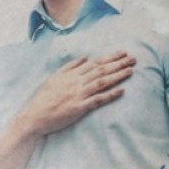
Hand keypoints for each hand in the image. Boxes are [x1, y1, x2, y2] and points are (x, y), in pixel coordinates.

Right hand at [20, 51, 135, 135]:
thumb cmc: (44, 97)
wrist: (35, 115)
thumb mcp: (55, 77)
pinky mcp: (79, 108)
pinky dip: (110, 95)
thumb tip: (84, 57)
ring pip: (101, 82)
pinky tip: (121, 91)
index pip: (95, 63)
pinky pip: (97, 100)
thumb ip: (70, 66)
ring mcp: (78, 94)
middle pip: (101, 70)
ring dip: (117, 76)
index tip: (123, 53)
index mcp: (72, 74)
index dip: (110, 57)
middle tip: (133, 59)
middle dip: (118, 63)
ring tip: (130, 71)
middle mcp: (77, 82)